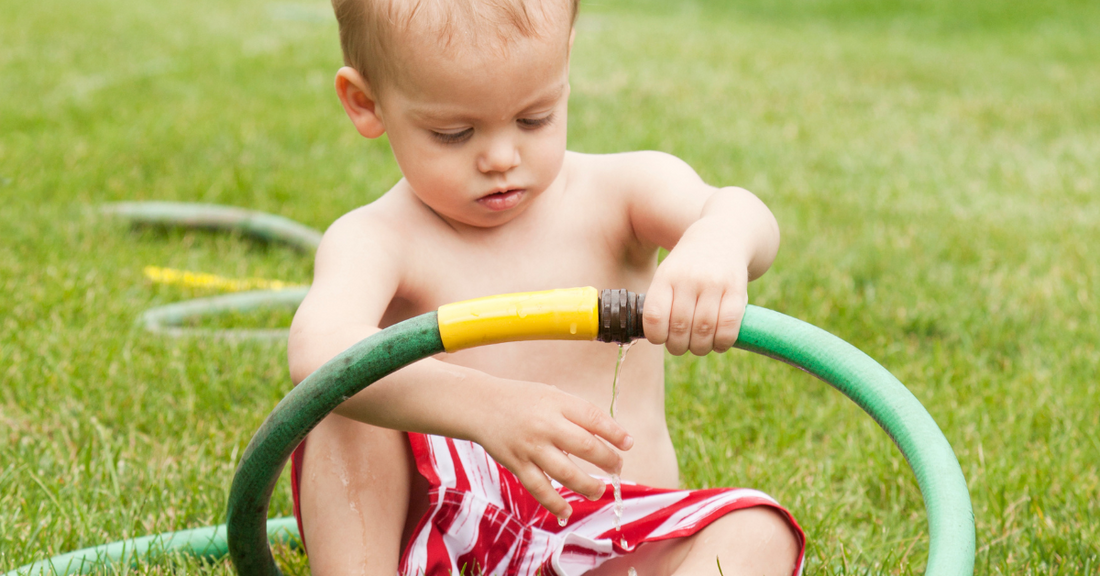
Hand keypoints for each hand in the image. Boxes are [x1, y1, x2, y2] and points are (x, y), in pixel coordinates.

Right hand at [469, 379, 633, 520]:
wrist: (480, 405)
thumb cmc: (522, 400)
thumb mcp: (552, 395)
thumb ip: (576, 413)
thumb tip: (608, 436)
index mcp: (557, 403)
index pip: (594, 419)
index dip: (615, 434)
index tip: (628, 444)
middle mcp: (546, 425)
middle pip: (586, 447)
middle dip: (608, 461)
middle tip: (616, 468)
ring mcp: (531, 447)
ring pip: (566, 473)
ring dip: (588, 486)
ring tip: (599, 491)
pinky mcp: (517, 465)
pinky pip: (539, 489)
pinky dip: (554, 503)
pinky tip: (566, 511)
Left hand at [642, 217, 750, 355]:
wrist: (723, 235)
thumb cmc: (690, 265)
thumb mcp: (668, 273)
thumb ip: (662, 302)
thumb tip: (659, 338)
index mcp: (666, 276)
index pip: (654, 316)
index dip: (656, 336)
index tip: (661, 339)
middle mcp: (688, 279)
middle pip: (679, 328)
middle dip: (679, 346)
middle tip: (681, 346)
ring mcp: (713, 284)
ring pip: (703, 330)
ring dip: (700, 348)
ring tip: (699, 346)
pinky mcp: (736, 290)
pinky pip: (728, 326)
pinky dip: (722, 343)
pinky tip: (719, 344)